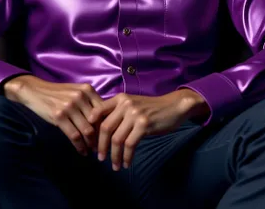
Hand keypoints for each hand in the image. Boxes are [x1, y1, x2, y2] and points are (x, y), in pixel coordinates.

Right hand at [4, 75, 102, 155]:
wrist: (36, 91)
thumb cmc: (59, 93)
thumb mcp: (76, 92)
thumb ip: (90, 102)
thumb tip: (105, 121)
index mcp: (87, 90)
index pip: (104, 110)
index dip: (107, 125)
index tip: (108, 135)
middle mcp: (80, 96)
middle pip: (97, 122)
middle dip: (101, 137)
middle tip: (102, 147)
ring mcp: (70, 106)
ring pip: (87, 130)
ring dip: (91, 144)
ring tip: (92, 150)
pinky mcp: (59, 116)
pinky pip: (74, 135)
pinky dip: (80, 146)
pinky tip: (82, 151)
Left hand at [88, 89, 207, 170]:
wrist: (173, 106)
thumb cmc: (150, 108)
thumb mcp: (132, 105)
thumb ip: (117, 113)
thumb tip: (99, 132)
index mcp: (120, 98)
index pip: (98, 112)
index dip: (91, 129)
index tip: (90, 142)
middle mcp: (125, 104)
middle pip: (105, 128)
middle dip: (100, 146)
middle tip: (100, 158)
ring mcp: (135, 114)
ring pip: (117, 139)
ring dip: (114, 156)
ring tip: (115, 165)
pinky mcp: (144, 124)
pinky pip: (130, 145)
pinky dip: (126, 157)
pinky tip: (127, 163)